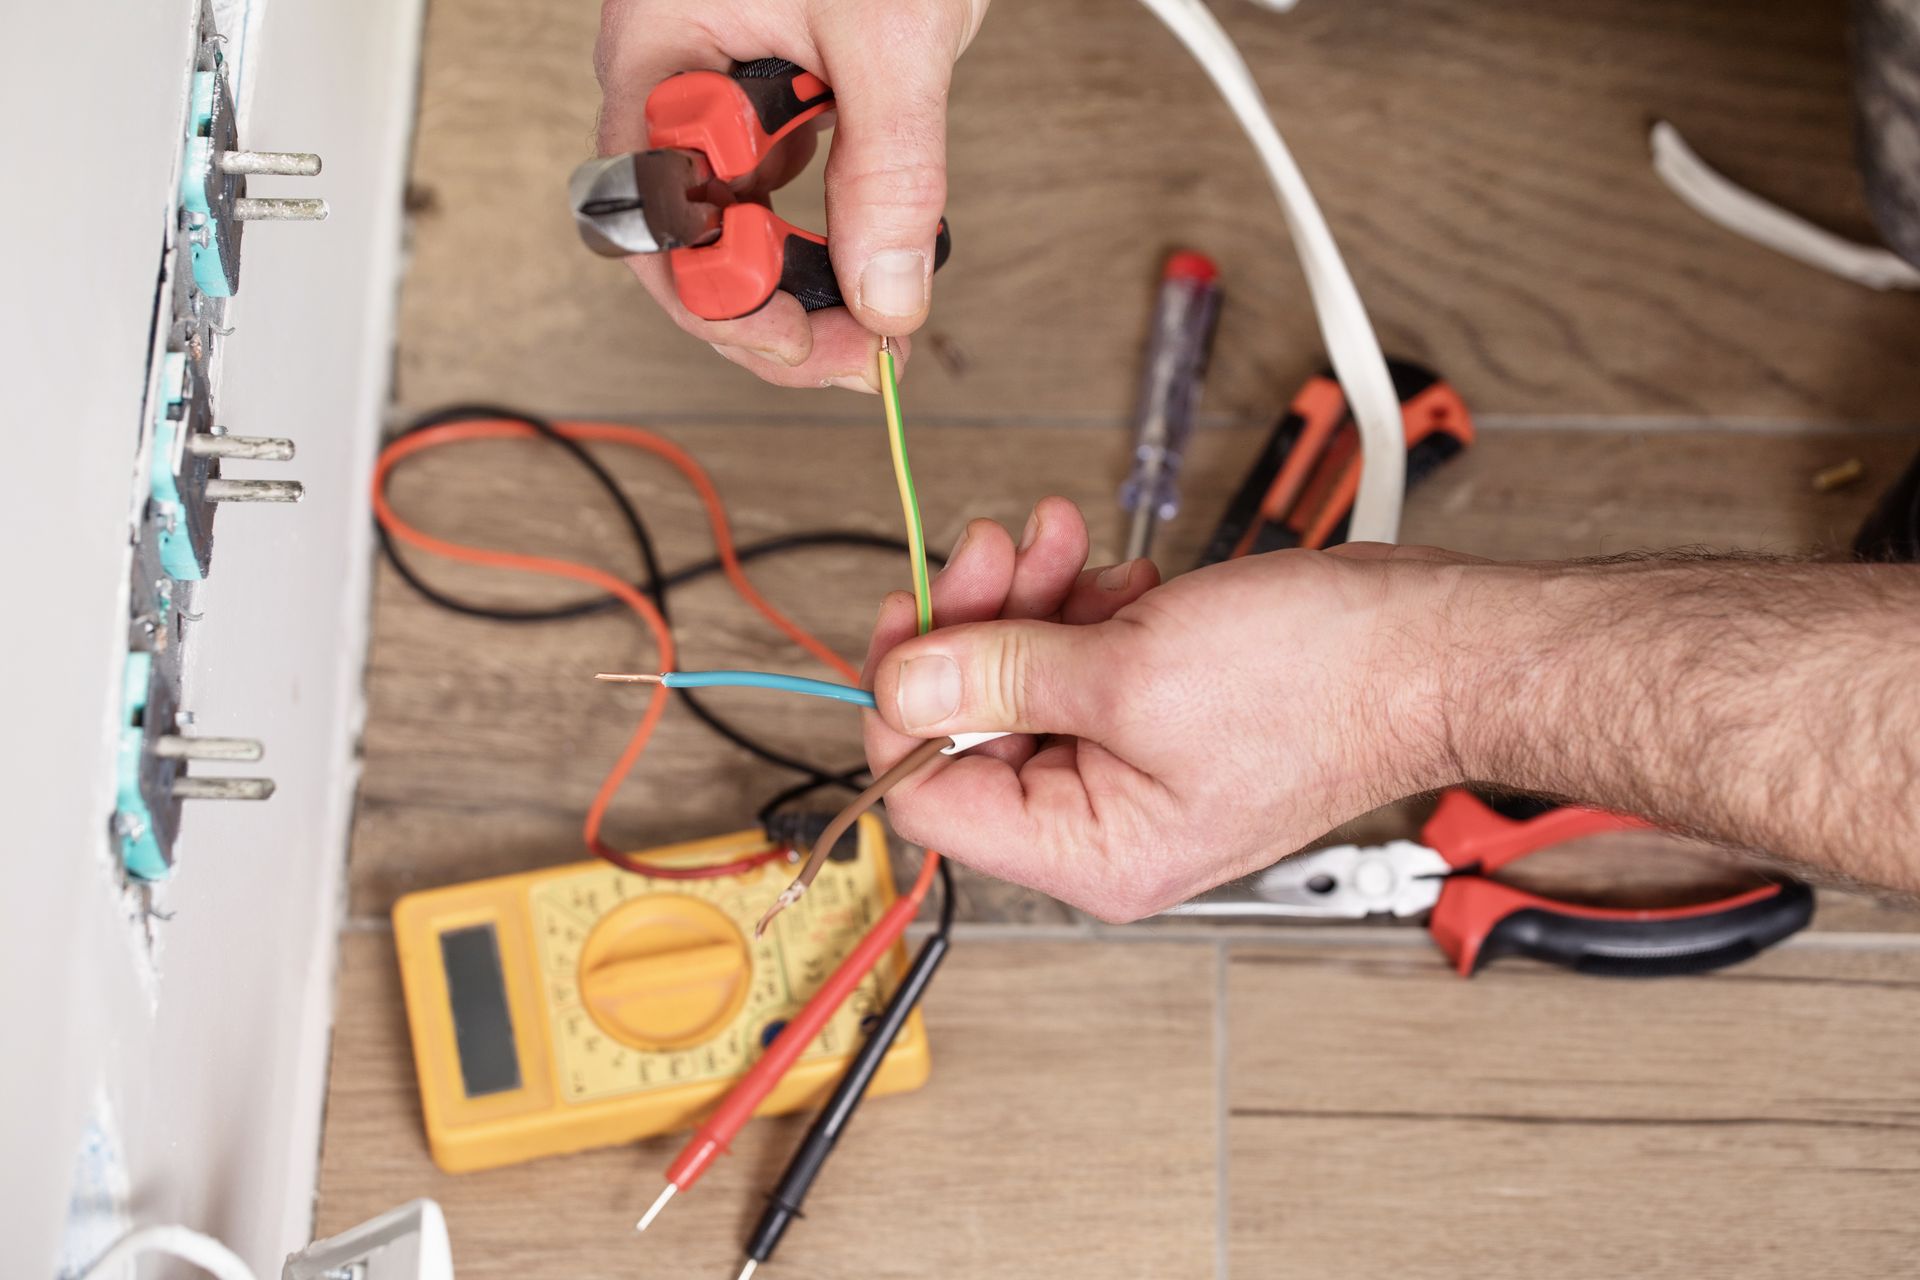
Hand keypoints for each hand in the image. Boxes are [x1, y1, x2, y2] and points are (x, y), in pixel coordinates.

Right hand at [595, 0, 988, 389]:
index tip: (812, 342)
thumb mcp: (891, 35)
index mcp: (660, 58)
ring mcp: (716, 90)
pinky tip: (868, 255)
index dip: (730, 307)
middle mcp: (673, 83)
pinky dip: (826, 236)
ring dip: (801, 286)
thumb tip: (888, 296)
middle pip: (691, 251)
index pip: (664, 231)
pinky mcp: (768, 93)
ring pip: (735, 230)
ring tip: (873, 320)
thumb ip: (891, 172)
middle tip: (860, 356)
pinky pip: (776, 190)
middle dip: (771, 318)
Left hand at [860, 499, 1464, 920]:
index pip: (929, 800)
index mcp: (1090, 851)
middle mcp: (1103, 825)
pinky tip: (1120, 576)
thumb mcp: (1128, 670)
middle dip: (973, 624)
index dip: (903, 706)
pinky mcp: (1157, 717)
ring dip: (1027, 600)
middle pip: (967, 728)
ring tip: (1057, 540)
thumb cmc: (1326, 683)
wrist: (1431, 646)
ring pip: (1019, 681)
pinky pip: (1075, 662)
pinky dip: (1080, 606)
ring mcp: (1131, 769)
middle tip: (989, 548)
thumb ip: (995, 675)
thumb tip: (901, 682)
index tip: (907, 620)